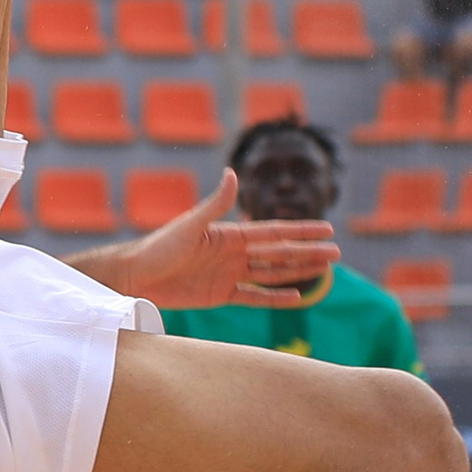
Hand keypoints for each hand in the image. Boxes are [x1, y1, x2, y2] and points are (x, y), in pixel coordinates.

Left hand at [105, 171, 337, 309]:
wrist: (135, 277)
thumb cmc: (157, 247)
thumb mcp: (189, 225)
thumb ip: (215, 204)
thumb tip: (233, 174)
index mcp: (229, 234)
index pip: (273, 232)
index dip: (300, 231)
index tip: (328, 229)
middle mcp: (233, 253)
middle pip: (279, 253)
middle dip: (307, 252)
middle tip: (337, 253)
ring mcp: (228, 274)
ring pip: (271, 273)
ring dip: (297, 271)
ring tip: (325, 270)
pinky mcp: (219, 294)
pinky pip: (254, 296)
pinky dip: (274, 297)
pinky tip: (296, 296)